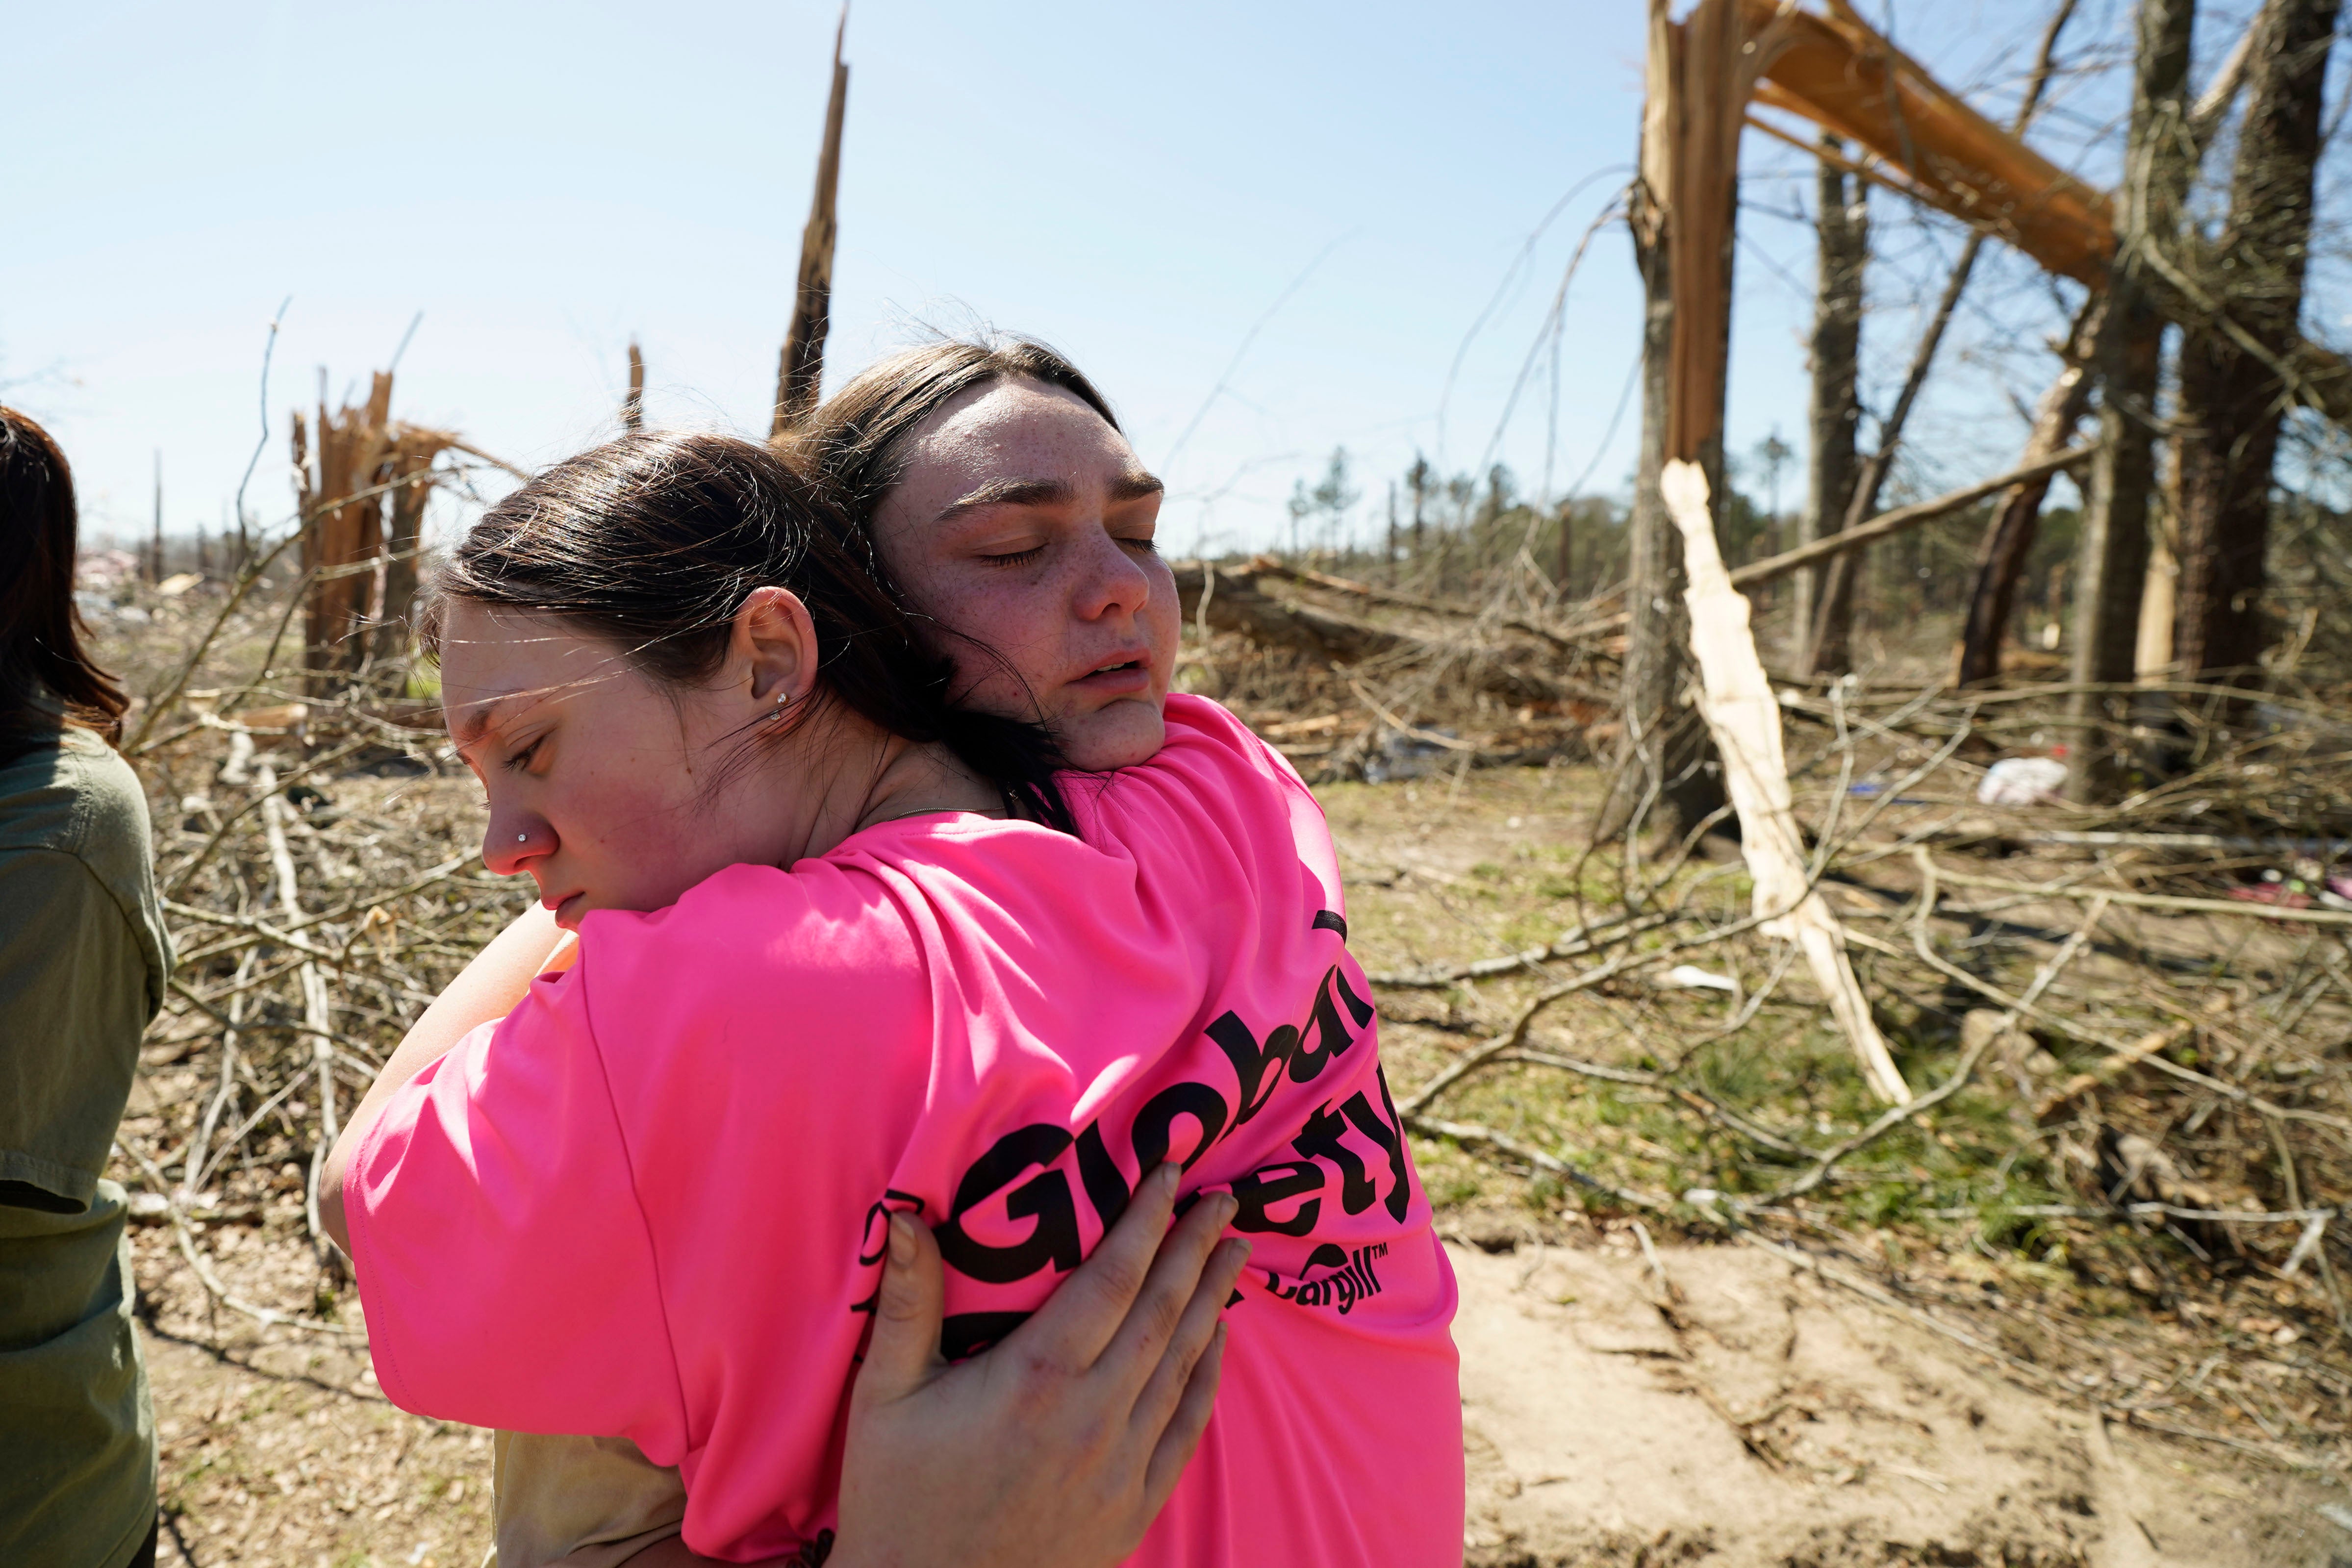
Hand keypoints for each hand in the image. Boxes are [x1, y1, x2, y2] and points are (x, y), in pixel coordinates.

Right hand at [831, 1164, 1246, 1567]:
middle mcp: (1091, 1417)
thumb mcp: (883, 1397)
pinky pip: (1186, 1427)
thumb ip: (905, 1302)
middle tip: (1224, 1197)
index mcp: (1035, 1379)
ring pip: (1182, 1363)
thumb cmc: (897, 1500)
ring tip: (1234, 1250)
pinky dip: (1208, 1376)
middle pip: (1162, 1311)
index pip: (1112, 1277)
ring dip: (1213, 1300)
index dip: (1147, 1219)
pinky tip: (1220, 1342)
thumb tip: (902, 1215)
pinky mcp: (1132, 1506)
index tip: (1171, 1171)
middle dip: (1196, 1246)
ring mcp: (1120, 1465)